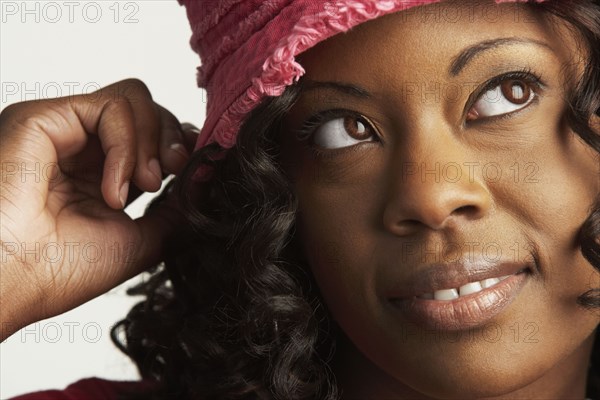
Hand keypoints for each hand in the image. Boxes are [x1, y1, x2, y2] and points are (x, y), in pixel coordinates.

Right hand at [0, 79, 197, 340]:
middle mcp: (83, 147)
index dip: (179, 145)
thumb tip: (205, 178)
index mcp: (102, 173)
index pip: (152, 136)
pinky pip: (111, 107)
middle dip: (172, 139)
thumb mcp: (141, 239)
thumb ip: (176, 209)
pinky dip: (125, 147)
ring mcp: (63, 130)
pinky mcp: (44, 116)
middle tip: (170, 176)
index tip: (192, 169)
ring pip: (134, 100)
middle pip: (149, 110)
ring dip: (150, 144)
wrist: (14, 282)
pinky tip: (113, 188)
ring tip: (141, 188)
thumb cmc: (60, 270)